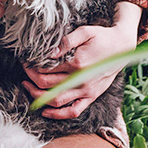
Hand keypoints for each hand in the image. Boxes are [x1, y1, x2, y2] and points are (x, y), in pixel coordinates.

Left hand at [22, 2, 140, 119]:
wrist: (122, 47)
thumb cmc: (102, 37)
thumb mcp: (85, 32)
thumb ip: (66, 41)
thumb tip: (49, 52)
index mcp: (78, 63)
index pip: (46, 70)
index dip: (32, 67)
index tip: (25, 61)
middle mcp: (81, 80)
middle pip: (47, 85)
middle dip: (31, 79)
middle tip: (24, 71)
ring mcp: (87, 91)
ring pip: (56, 101)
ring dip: (38, 96)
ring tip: (27, 87)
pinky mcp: (91, 96)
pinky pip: (73, 111)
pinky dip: (58, 115)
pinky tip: (45, 111)